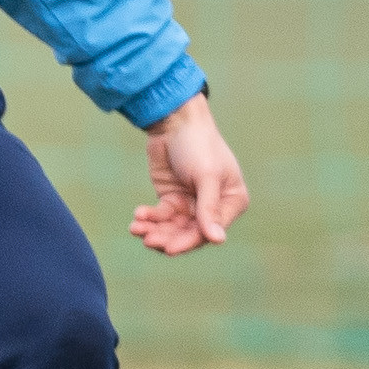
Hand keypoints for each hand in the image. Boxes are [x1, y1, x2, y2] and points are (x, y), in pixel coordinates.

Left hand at [130, 92, 248, 255]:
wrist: (173, 119)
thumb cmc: (198, 144)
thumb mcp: (207, 175)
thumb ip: (209, 208)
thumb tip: (218, 240)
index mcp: (231, 201)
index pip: (210, 230)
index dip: (190, 241)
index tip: (169, 249)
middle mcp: (213, 207)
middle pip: (190, 233)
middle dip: (167, 237)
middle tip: (148, 240)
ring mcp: (191, 204)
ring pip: (173, 228)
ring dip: (155, 230)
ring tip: (136, 229)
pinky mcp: (171, 199)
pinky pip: (160, 216)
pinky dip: (148, 218)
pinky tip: (137, 216)